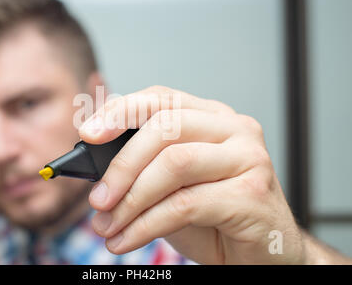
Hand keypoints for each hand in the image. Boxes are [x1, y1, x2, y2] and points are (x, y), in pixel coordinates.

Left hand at [79, 85, 304, 263]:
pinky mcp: (251, 193)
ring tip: (108, 226)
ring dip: (131, 199)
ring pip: (174, 163)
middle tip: (97, 199)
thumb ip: (143, 167)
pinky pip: (185, 204)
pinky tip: (128, 239)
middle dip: (122, 166)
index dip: (121, 111)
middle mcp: (233, 128)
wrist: (263, 253)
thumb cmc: (215, 216)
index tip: (89, 134)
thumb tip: (94, 166)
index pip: (161, 98)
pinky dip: (146, 225)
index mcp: (211, 117)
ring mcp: (247, 157)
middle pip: (165, 127)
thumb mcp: (171, 185)